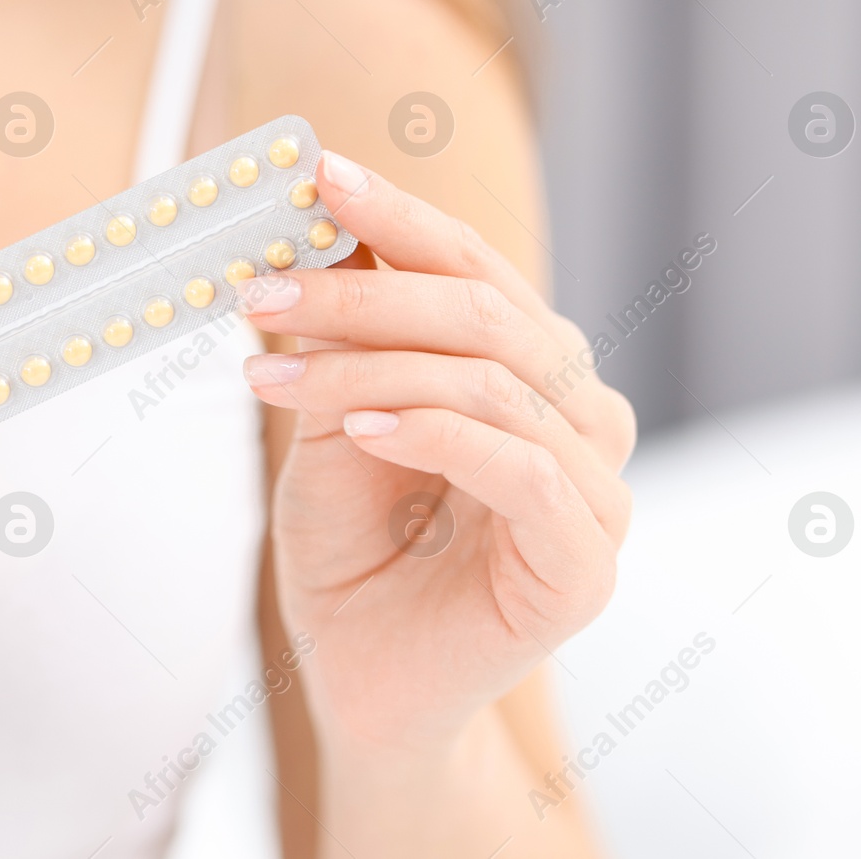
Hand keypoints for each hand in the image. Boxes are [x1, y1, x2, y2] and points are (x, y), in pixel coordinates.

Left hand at [241, 151, 634, 755]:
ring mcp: (595, 491)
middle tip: (264, 288)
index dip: (399, 218)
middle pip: (490, 313)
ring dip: (374, 362)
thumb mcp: (332, 423)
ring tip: (273, 371)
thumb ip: (345, 339)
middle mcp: (579, 416)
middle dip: (366, 291)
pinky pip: (522, 469)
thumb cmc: (353, 554)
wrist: (363, 686)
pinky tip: (359, 424)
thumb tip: (318, 224)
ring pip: (498, 381)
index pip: (477, 268)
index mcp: (531, 371)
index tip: (315, 173)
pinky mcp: (585, 564)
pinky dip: (436, 433)